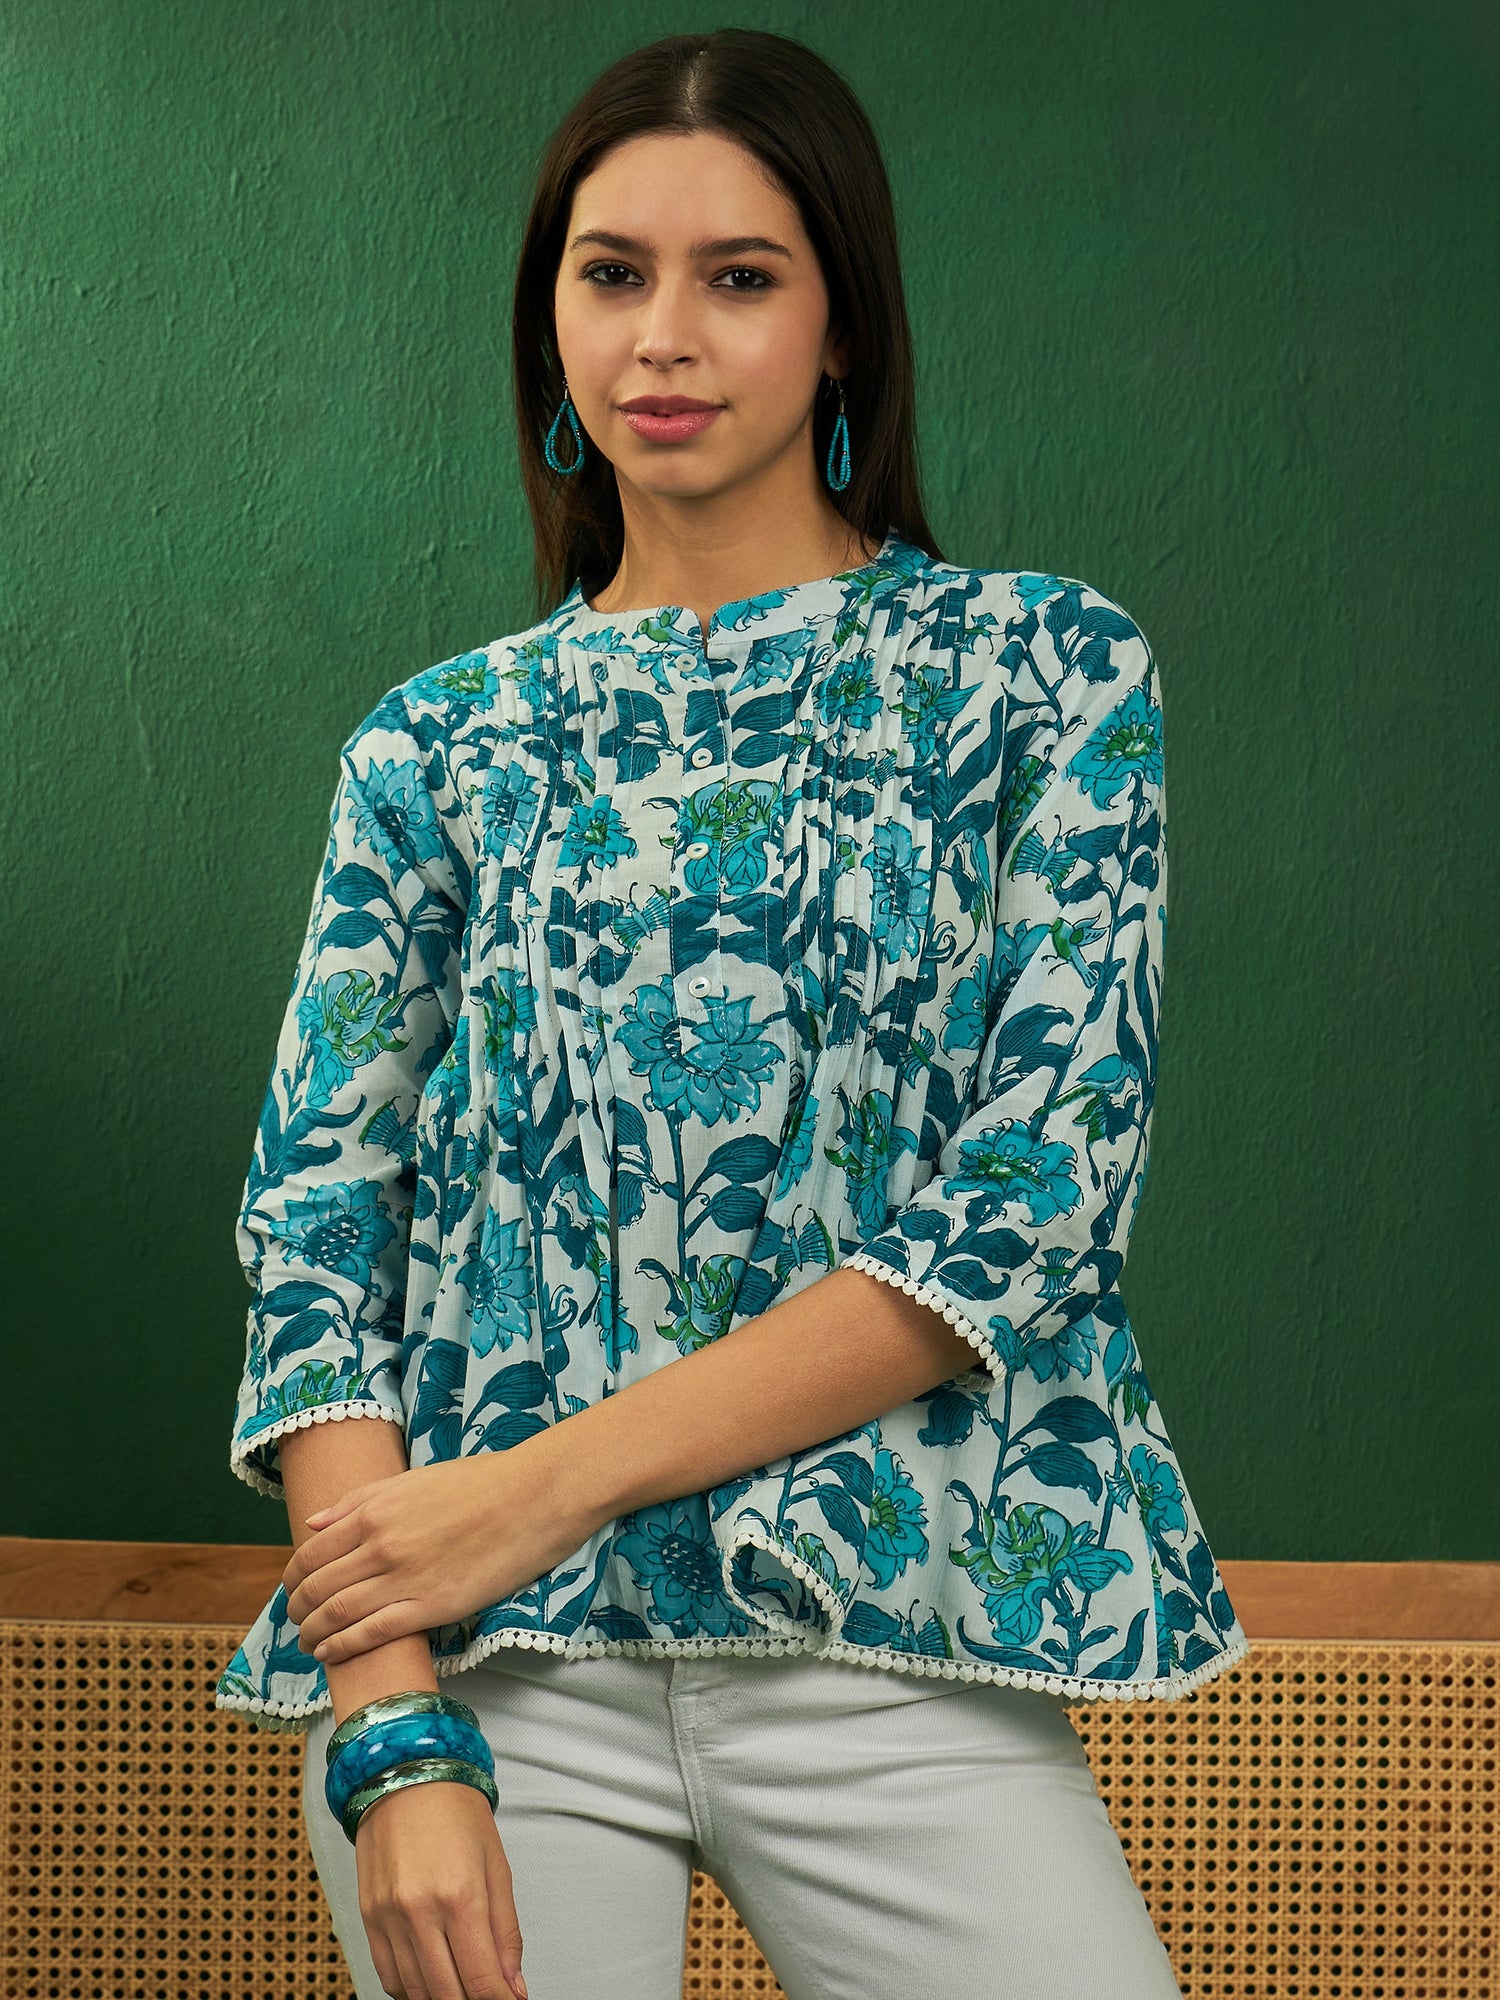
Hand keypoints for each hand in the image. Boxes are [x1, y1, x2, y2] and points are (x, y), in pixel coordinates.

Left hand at [284, 1436, 595, 1663]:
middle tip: (295, 1620)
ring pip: (337, 1614)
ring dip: (313, 1633)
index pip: (311, 1553)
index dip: (293, 1577)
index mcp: (374, 1511)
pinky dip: (342, 1647)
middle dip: (297, 1609)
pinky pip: (373, 1633)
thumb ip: (360, 1500)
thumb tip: (314, 1522)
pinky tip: (331, 1654)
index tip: (292, 1589)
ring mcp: (405, 1578)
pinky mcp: (432, 1606)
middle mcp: (380, 1546)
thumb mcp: (413, 1479)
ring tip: (308, 1643)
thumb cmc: (480, 1482)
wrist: (534, 1496)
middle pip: (317, 1587)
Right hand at [356, 1776, 529, 1999]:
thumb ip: (506, 1933)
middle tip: (488, 1993)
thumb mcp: (497, 1867)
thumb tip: (512, 1985)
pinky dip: (410, 1989)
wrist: (407, 1774)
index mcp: (460, 1895)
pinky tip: (430, 1980)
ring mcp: (389, 1917)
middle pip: (448, 1994)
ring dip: (443, 1997)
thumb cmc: (456, 1811)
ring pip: (416, 1991)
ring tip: (462, 1985)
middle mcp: (419, 1911)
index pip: (481, 1980)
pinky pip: (388, 1976)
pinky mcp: (369, 1917)